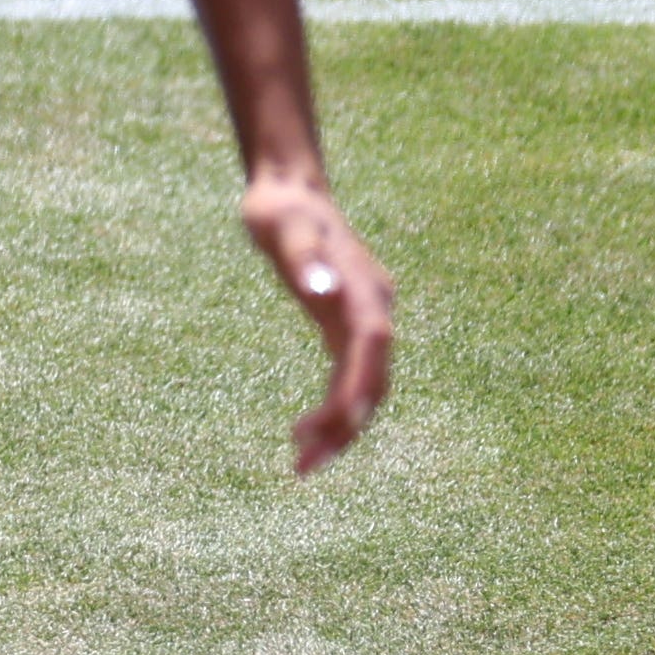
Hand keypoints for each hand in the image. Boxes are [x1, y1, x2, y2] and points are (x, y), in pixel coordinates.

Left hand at [242, 167, 395, 474]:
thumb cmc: (281, 208)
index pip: (371, 349)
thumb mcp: (281, 227)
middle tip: (304, 466)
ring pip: (364, 386)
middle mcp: (374, 310)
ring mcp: (364, 320)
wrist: (290, 189)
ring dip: (340, 426)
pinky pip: (349, 377)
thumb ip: (303, 258)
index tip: (333, 425)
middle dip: (346, 425)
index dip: (358, 389)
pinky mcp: (347, 326)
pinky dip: (334, 406)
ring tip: (301, 461)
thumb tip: (323, 294)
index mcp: (365, 290)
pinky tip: (306, 430)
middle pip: (373, 379)